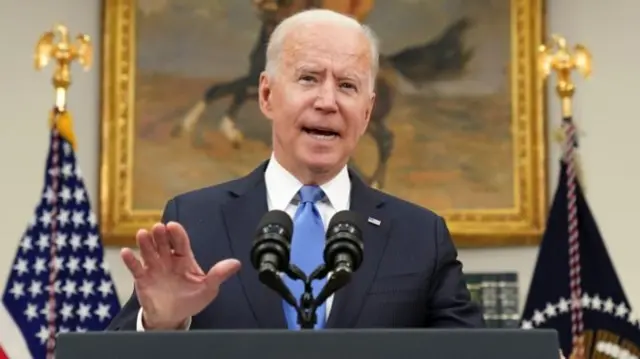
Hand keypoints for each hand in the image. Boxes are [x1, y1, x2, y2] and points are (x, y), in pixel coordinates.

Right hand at [121, 221, 240, 329]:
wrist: (172, 317)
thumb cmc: (191, 300)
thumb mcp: (208, 288)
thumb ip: (218, 275)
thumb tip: (236, 263)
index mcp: (184, 259)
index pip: (181, 242)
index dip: (177, 234)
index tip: (173, 226)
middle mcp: (168, 259)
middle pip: (163, 243)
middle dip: (160, 235)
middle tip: (158, 228)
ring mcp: (154, 267)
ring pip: (148, 251)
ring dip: (145, 243)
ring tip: (142, 234)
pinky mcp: (142, 278)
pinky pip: (135, 268)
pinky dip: (130, 260)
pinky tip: (126, 252)